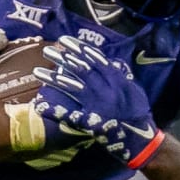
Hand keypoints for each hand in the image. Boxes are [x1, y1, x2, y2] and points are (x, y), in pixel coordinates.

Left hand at [33, 36, 159, 167]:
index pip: (95, 60)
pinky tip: (40, 104)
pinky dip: (55, 110)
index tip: (64, 40)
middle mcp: (106, 90)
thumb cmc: (138, 114)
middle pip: (81, 70)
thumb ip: (121, 75)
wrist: (142, 140)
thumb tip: (110, 62)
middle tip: (47, 50)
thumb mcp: (134, 90)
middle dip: (63, 58)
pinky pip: (70, 115)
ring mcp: (97, 106)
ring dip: (53, 79)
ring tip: (37, 71)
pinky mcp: (90, 123)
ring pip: (72, 88)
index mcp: (117, 81)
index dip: (79, 49)